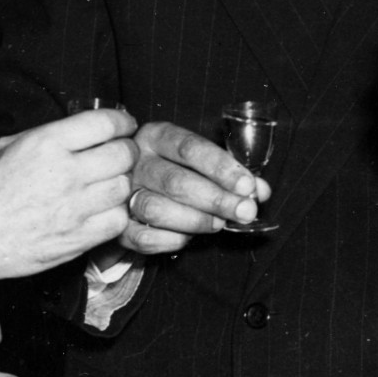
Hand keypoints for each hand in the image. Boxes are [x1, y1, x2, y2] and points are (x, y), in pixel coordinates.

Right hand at [0, 108, 136, 279]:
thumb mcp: (3, 147)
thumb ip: (42, 137)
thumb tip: (71, 131)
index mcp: (46, 143)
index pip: (105, 122)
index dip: (122, 121)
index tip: (124, 125)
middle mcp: (66, 173)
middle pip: (123, 155)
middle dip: (126, 151)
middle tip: (120, 154)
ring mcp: (74, 208)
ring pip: (124, 188)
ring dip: (121, 183)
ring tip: (110, 184)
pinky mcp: (76, 239)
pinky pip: (116, 222)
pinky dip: (115, 215)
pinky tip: (103, 211)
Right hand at [118, 120, 268, 254]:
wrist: (126, 187)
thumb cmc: (175, 169)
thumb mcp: (201, 161)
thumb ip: (231, 174)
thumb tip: (260, 192)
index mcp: (156, 136)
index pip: (189, 148)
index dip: (221, 167)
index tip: (247, 185)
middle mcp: (135, 161)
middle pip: (175, 181)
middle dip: (217, 199)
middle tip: (245, 212)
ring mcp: (121, 192)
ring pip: (157, 210)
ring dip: (196, 220)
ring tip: (220, 224)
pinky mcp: (117, 224)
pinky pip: (144, 237)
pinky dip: (172, 240)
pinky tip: (191, 238)